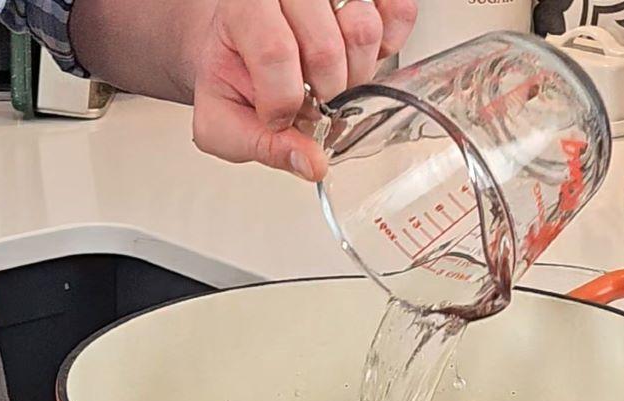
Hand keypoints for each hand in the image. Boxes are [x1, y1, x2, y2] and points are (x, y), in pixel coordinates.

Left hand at [191, 0, 417, 181]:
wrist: (240, 41)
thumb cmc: (232, 73)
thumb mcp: (223, 117)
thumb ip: (259, 143)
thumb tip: (310, 163)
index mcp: (243, 8)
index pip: (275, 52)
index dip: (282, 100)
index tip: (276, 117)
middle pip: (325, 49)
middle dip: (323, 96)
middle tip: (308, 101)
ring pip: (363, 30)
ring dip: (356, 74)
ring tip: (331, 80)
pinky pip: (399, 12)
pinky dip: (392, 44)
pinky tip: (363, 59)